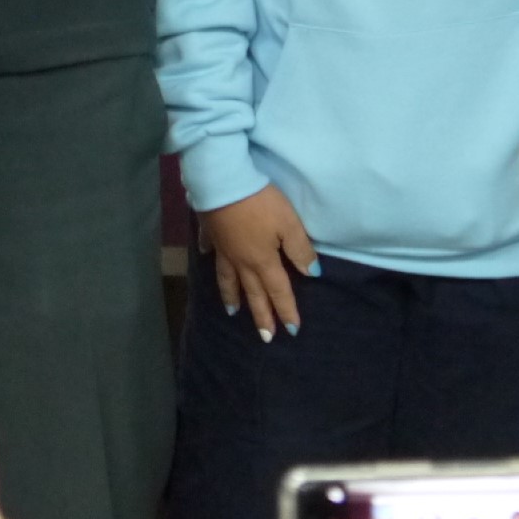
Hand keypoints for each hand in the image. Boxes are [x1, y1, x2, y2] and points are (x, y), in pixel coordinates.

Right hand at [197, 186, 318, 341]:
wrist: (223, 182)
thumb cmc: (260, 203)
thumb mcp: (289, 224)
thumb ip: (301, 250)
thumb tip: (312, 274)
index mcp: (263, 261)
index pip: (278, 291)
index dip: (286, 311)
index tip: (292, 331)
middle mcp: (242, 261)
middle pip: (253, 293)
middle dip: (261, 315)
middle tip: (265, 337)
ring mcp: (223, 248)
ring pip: (228, 279)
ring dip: (232, 296)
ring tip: (233, 311)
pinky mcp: (210, 231)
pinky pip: (210, 249)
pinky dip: (209, 256)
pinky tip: (206, 256)